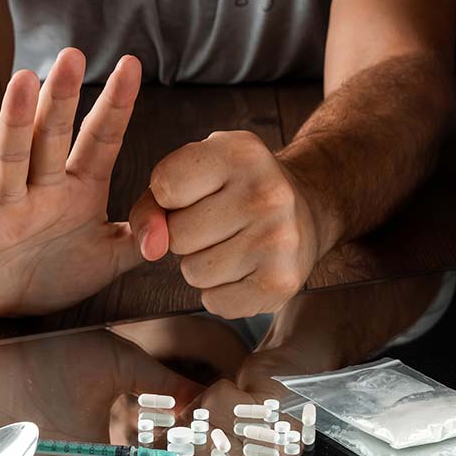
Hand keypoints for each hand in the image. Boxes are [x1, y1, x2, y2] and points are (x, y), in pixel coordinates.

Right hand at [0, 49, 142, 316]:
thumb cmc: (53, 274)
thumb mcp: (106, 261)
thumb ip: (140, 241)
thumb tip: (174, 228)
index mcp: (78, 189)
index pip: (100, 141)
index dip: (116, 105)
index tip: (131, 65)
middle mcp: (40, 188)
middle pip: (52, 137)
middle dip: (63, 98)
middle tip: (73, 54)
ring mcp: (2, 205)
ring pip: (11, 156)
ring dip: (16, 120)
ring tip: (24, 80)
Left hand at [129, 131, 326, 318]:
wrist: (306, 210)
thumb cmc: (236, 191)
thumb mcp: (194, 173)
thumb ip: (153, 203)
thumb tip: (149, 248)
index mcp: (240, 152)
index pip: (165, 186)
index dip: (168, 198)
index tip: (195, 192)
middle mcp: (266, 193)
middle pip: (177, 236)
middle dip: (186, 236)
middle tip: (219, 222)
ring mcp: (277, 240)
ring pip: (194, 272)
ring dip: (204, 265)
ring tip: (234, 244)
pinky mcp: (280, 282)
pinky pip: (216, 303)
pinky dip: (222, 293)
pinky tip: (245, 269)